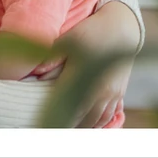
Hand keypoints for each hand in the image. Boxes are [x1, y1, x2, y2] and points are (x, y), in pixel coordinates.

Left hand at [55, 1, 140, 127]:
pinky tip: (89, 126)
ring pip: (97, 120)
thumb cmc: (90, 32)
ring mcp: (111, 92)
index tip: (47, 124)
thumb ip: (52, 58)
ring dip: (84, 127)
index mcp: (83, 75)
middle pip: (83, 117)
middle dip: (69, 125)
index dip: (57, 117)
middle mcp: (99, 87)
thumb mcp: (67, 40)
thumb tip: (37, 75)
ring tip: (70, 128)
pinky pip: (110, 115)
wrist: (120, 29)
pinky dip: (99, 124)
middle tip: (55, 129)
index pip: (67, 105)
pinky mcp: (119, 92)